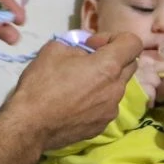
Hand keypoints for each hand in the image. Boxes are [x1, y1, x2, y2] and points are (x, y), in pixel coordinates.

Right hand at [3, 33, 143, 151]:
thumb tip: (84, 53)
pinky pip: (106, 106)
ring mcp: (111, 111)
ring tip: (78, 84)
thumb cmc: (41, 84)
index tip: (92, 45)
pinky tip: (74, 103)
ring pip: (116, 88)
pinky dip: (96, 100)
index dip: (114, 37)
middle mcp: (116, 89)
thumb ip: (76, 46)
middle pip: (129, 65)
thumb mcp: (54, 50)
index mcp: (108, 67)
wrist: (30, 125)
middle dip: (112, 58)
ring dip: (104, 81)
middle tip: (86, 61)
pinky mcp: (101, 126)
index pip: (133, 43)